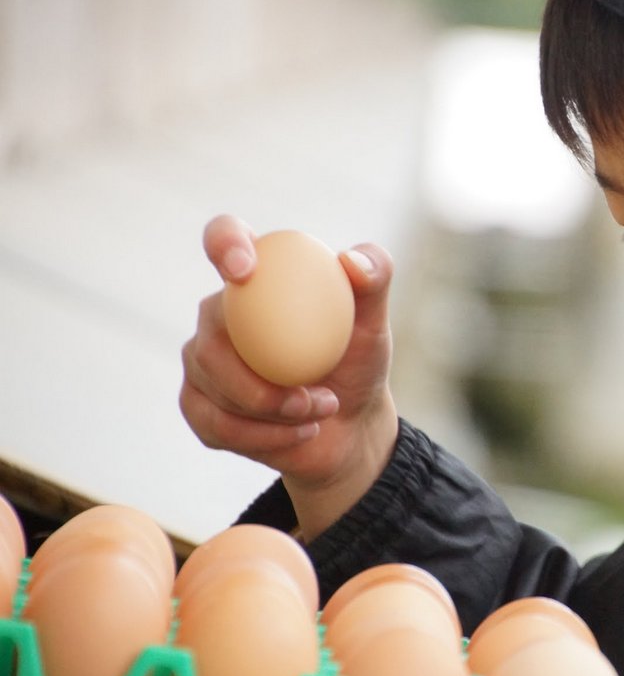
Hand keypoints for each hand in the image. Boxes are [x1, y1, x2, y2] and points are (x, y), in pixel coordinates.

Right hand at [180, 215, 398, 538]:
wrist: (348, 427)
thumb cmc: (357, 363)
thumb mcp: (374, 324)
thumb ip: (375, 279)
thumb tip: (350, 262)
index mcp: (257, 277)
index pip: (224, 238)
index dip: (223, 244)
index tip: (245, 273)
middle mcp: (219, 314)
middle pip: (211, 334)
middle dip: (262, 379)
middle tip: (314, 397)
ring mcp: (200, 359)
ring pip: (214, 384)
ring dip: (275, 411)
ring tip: (319, 411)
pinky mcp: (196, 404)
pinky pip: (214, 423)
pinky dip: (264, 437)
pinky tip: (298, 434)